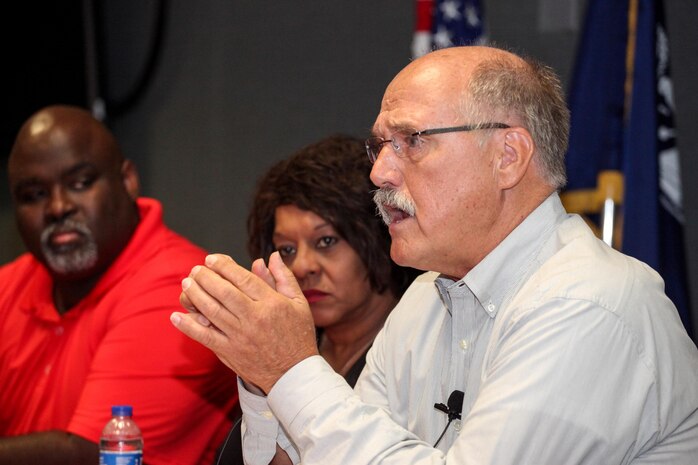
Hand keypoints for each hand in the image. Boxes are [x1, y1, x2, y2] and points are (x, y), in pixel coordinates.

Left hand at [170, 252, 317, 392]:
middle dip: (206, 277)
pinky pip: (205, 337)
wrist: (293, 374)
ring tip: (187, 283)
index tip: (211, 259)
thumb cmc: (298, 335)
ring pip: (212, 311)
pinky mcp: (229, 352)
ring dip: (195, 295)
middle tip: (196, 269)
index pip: (243, 279)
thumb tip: (272, 256)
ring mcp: (239, 336)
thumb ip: (283, 278)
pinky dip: (188, 327)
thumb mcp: (299, 303)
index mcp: (272, 304)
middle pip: (224, 292)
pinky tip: (176, 316)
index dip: (224, 266)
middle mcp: (254, 318)